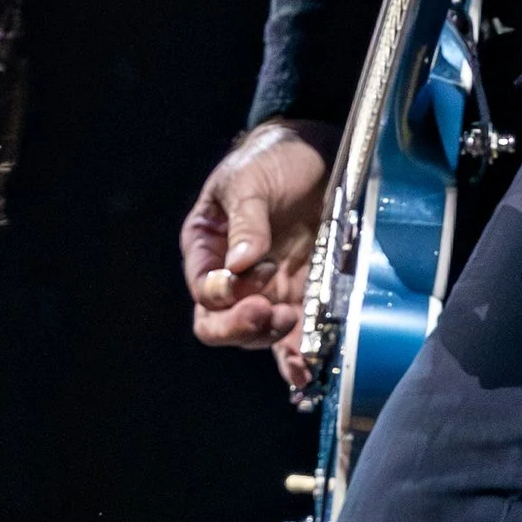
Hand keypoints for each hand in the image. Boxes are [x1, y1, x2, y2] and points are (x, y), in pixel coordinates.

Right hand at [181, 122, 330, 357]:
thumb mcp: (250, 180)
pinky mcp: (301, 294)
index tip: (256, 273)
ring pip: (256, 336)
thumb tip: (239, 265)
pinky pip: (293, 335)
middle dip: (243, 327)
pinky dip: (296, 356)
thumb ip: (246, 221)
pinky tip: (305, 370)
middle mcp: (232, 277)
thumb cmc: (271, 158)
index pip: (204, 290)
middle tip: (273, 314)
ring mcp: (267, 289)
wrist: (317, 151)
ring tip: (298, 327)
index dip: (225, 294)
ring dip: (273, 339)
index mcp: (207, 247)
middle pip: (220, 324)